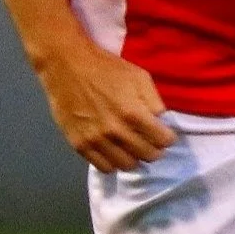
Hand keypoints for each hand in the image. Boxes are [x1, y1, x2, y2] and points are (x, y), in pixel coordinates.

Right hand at [37, 39, 176, 171]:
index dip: (167, 138)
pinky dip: (114, 162)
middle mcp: (115, 131)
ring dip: (135, 158)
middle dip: (155, 149)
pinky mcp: (79, 145)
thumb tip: (163, 122)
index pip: (163, 141)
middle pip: (148, 156)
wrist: (66, 66)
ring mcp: (96, 140)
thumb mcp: (139, 76)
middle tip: (151, 142)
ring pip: (127, 165)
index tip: (165, 134)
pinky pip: (104, 167)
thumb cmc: (105, 68)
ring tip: (132, 147)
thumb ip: (154, 102)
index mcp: (133, 113)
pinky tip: (115, 151)